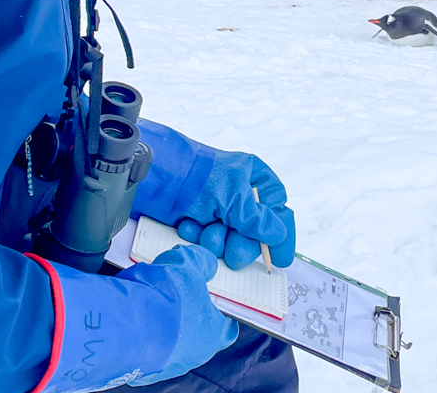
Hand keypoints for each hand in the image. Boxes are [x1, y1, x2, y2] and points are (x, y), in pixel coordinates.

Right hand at [31, 245, 237, 391]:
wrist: (129, 326)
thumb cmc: (167, 298)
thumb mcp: (188, 263)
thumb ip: (201, 262)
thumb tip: (207, 266)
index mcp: (213, 334)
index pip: (226, 329)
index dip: (221, 314)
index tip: (214, 303)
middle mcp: (193, 356)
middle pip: (196, 336)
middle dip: (186, 316)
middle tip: (174, 296)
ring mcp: (167, 367)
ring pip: (169, 343)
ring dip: (162, 326)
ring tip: (149, 303)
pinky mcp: (141, 371)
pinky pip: (146, 351)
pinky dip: (142, 337)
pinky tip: (134, 319)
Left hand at [173, 154, 295, 269]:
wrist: (154, 175)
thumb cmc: (198, 176)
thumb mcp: (233, 197)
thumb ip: (257, 219)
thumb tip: (277, 235)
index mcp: (255, 180)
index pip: (278, 210)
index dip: (281, 235)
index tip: (281, 260)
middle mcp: (240, 195)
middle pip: (255, 234)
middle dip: (241, 244)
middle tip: (233, 253)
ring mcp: (219, 210)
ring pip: (230, 241)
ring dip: (217, 241)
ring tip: (204, 231)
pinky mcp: (200, 221)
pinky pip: (208, 241)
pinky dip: (198, 237)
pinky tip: (189, 226)